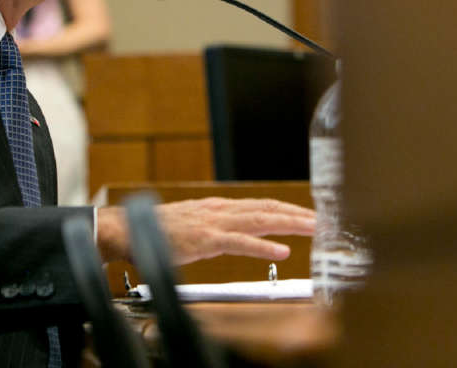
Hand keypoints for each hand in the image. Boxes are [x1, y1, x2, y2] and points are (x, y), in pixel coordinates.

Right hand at [96, 197, 314, 264]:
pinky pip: (240, 243)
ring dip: (291, 223)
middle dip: (299, 214)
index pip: (262, 205)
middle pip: (268, 208)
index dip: (288, 209)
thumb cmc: (159, 231)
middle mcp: (221, 210)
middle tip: (325, 221)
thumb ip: (217, 226)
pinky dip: (264, 246)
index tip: (310, 215)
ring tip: (314, 229)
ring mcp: (215, 223)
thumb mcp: (195, 223)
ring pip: (261, 220)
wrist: (130, 229)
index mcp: (220, 207)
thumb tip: (236, 232)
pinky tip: (283, 251)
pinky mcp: (206, 240)